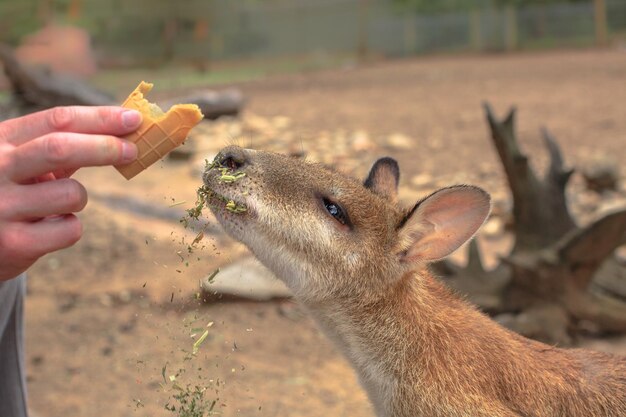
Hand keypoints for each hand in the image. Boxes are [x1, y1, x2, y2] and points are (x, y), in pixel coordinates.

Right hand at [0, 106, 141, 279]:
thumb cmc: (11, 190)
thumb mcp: (25, 161)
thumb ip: (64, 146)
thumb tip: (125, 131)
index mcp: (1, 140)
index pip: (57, 120)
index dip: (101, 118)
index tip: (133, 119)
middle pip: (60, 148)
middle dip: (104, 147)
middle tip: (133, 150)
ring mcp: (2, 206)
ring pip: (72, 194)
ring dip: (79, 197)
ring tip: (57, 203)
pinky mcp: (13, 243)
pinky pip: (69, 229)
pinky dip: (69, 227)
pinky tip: (46, 229)